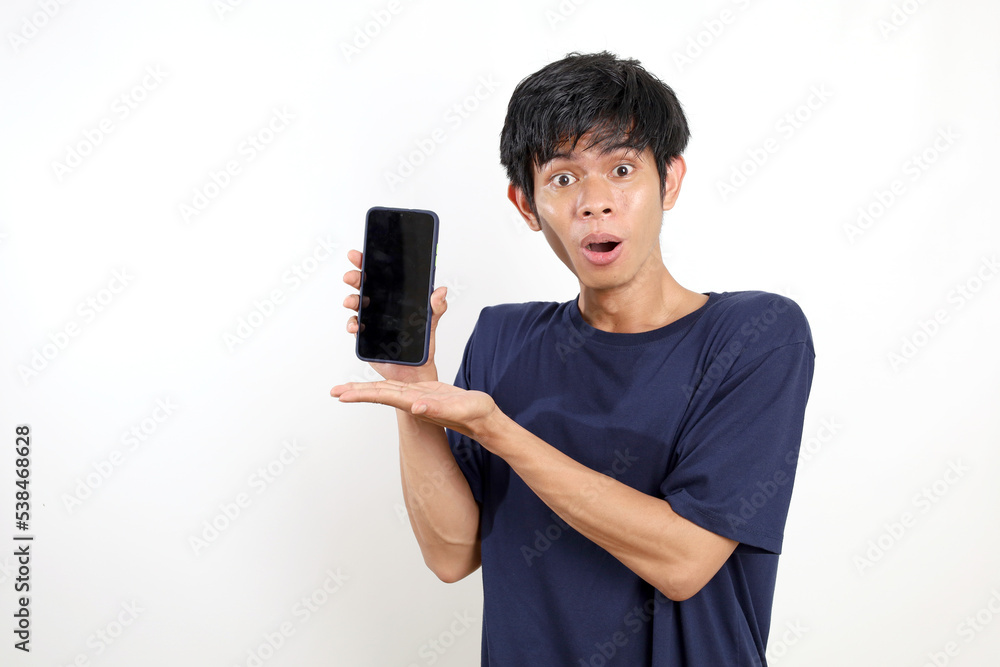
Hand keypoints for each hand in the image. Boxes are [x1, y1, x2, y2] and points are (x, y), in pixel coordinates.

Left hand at [331, 380, 498, 440]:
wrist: (485, 420)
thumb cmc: (475, 416)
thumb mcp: (459, 409)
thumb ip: (437, 409)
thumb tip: (414, 407)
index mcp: (416, 403)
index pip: (382, 396)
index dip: (361, 394)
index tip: (341, 395)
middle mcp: (412, 401)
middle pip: (378, 393)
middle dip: (355, 392)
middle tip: (333, 391)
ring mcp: (417, 398)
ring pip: (386, 390)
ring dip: (366, 388)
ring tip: (346, 388)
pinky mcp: (424, 392)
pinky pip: (399, 385)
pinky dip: (385, 382)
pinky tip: (378, 381)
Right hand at [341, 249, 447, 383]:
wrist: (416, 369)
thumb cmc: (423, 344)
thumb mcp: (432, 322)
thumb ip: (436, 307)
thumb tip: (441, 291)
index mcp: (395, 297)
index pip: (380, 275)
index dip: (368, 263)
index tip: (359, 255)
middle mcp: (380, 306)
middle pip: (363, 286)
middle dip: (355, 278)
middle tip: (352, 276)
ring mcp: (371, 320)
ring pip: (356, 305)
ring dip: (351, 300)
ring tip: (352, 302)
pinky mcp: (366, 336)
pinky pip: (355, 327)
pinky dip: (352, 324)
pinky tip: (355, 325)